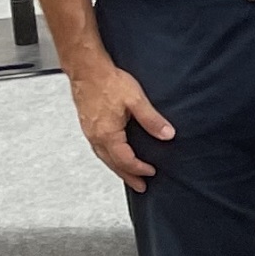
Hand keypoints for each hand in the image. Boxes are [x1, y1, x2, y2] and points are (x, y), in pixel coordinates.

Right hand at [67, 54, 174, 186]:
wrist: (87, 69)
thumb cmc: (108, 82)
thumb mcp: (135, 100)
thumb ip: (152, 119)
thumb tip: (167, 134)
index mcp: (107, 134)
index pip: (125, 160)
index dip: (139, 169)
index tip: (152, 172)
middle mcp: (95, 137)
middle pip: (113, 164)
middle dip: (127, 176)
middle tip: (140, 186)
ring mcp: (89, 132)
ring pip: (104, 157)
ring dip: (117, 168)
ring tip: (128, 175)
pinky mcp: (88, 125)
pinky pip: (99, 148)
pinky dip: (109, 157)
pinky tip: (114, 155)